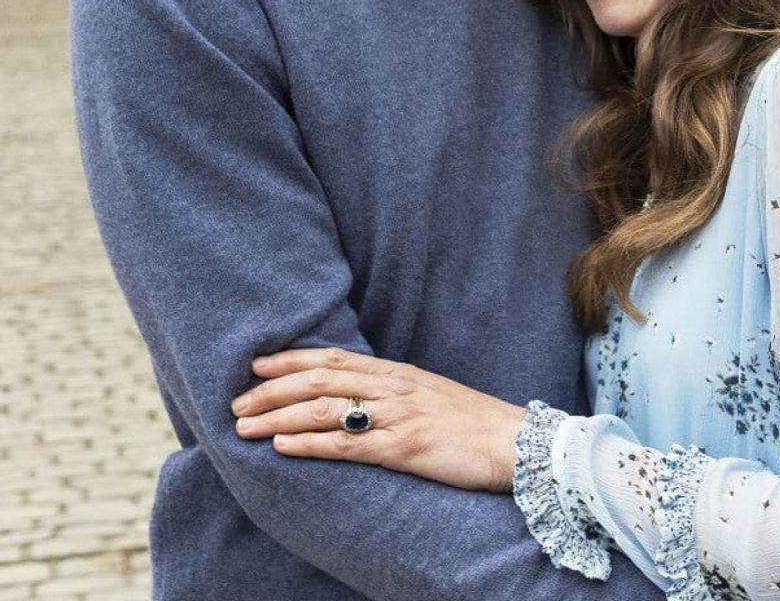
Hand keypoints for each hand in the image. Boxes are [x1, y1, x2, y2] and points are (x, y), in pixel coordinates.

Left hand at [231, 347, 525, 491]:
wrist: (517, 444)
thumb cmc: (473, 424)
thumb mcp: (429, 396)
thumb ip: (393, 393)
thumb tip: (357, 398)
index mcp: (397, 372)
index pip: (333, 358)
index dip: (290, 358)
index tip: (255, 363)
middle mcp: (392, 387)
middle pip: (319, 380)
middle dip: (272, 388)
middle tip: (235, 400)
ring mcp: (397, 416)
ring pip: (323, 411)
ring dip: (278, 417)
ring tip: (244, 426)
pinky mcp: (404, 449)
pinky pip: (347, 446)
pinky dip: (310, 445)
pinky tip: (282, 448)